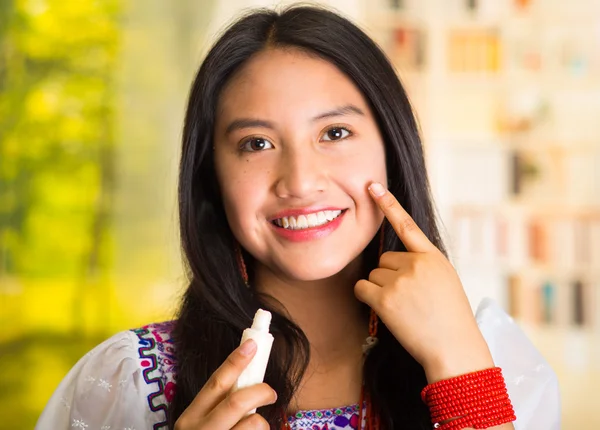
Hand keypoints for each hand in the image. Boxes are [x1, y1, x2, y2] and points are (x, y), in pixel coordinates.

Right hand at [174, 339, 277, 429]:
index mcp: (190, 420)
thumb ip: (218, 407)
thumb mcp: (201, 426)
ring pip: (254, 424)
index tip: (253, 343)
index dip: (235, 361)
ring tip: (256, 429)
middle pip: (238, 401)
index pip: (215, 384)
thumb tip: (246, 378)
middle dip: (260, 391)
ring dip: (262, 423)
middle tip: (271, 392)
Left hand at [355, 182, 494, 382]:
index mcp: (433, 257)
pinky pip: (361, 287)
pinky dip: (366, 296)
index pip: (407, 226)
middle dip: (389, 276)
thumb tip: (393, 260)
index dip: (388, 205)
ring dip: (380, 289)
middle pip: (384, 259)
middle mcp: (416, 264)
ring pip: (373, 274)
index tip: (373, 187)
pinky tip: (384, 309)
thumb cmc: (451, 319)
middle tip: (408, 298)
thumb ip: (423, 265)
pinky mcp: (385, 299)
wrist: (454, 349)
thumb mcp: (445, 281)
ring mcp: (400, 281)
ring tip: (404, 308)